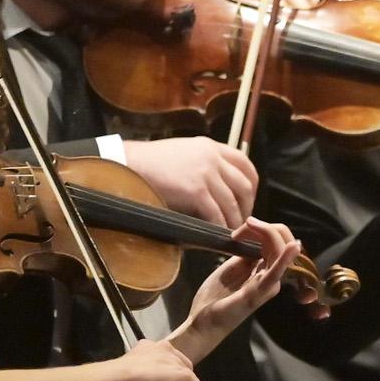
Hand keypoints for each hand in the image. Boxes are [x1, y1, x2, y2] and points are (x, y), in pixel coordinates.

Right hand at [118, 135, 258, 228]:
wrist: (128, 162)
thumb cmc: (151, 162)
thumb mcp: (184, 152)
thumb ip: (203, 162)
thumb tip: (218, 183)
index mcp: (211, 146)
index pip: (245, 164)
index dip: (251, 185)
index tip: (247, 199)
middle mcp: (212, 157)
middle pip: (244, 185)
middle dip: (246, 206)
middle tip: (240, 220)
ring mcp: (205, 173)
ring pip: (232, 203)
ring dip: (233, 221)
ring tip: (229, 231)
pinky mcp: (195, 191)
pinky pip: (216, 214)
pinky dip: (219, 227)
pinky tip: (216, 234)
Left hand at [172, 217, 297, 357]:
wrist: (202, 321)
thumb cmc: (215, 297)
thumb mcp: (232, 267)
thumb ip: (246, 253)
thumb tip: (254, 236)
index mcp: (265, 270)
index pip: (277, 241)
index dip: (262, 228)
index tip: (240, 229)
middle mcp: (271, 277)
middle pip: (283, 242)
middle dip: (267, 227)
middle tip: (245, 225)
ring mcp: (267, 285)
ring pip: (280, 251)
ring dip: (266, 232)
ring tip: (247, 226)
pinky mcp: (258, 293)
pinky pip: (276, 273)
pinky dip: (285, 259)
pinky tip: (292, 247)